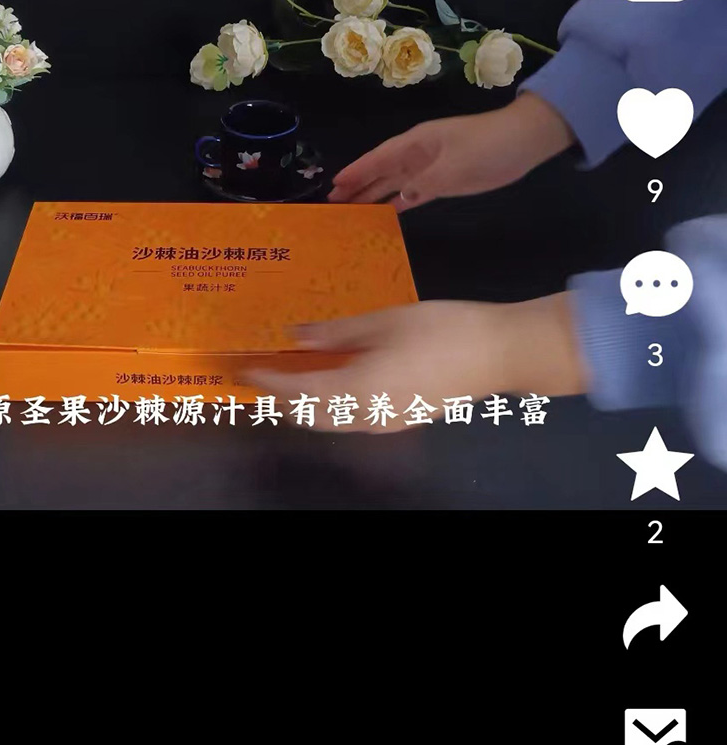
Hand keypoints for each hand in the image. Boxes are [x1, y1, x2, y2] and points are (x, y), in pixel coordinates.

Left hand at [241, 294, 585, 429]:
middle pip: (311, 417)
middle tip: (259, 380)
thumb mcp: (384, 321)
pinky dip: (330, 408)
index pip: (299, 393)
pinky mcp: (404, 418)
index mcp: (359, 389)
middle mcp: (367, 415)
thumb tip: (295, 337)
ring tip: (287, 384)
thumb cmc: (442, 330)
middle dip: (281, 401)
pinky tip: (330, 386)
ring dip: (305, 407)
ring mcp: (387, 422)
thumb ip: (337, 333)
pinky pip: (353, 420)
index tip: (245, 371)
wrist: (499, 354)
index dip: (269, 383)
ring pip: (332, 423)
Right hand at [328, 93, 575, 210]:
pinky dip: (400, 201)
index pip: (379, 158)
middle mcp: (418, 153)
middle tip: (333, 204)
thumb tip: (398, 198)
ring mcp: (432, 166)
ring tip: (353, 211)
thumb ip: (424, 184)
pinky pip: (415, 191)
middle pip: (382, 170)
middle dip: (358, 185)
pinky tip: (388, 212)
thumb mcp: (454, 168)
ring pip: (396, 182)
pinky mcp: (446, 179)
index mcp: (416, 143)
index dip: (357, 171)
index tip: (334, 186)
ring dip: (376, 194)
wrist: (524, 141)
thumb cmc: (487, 148)